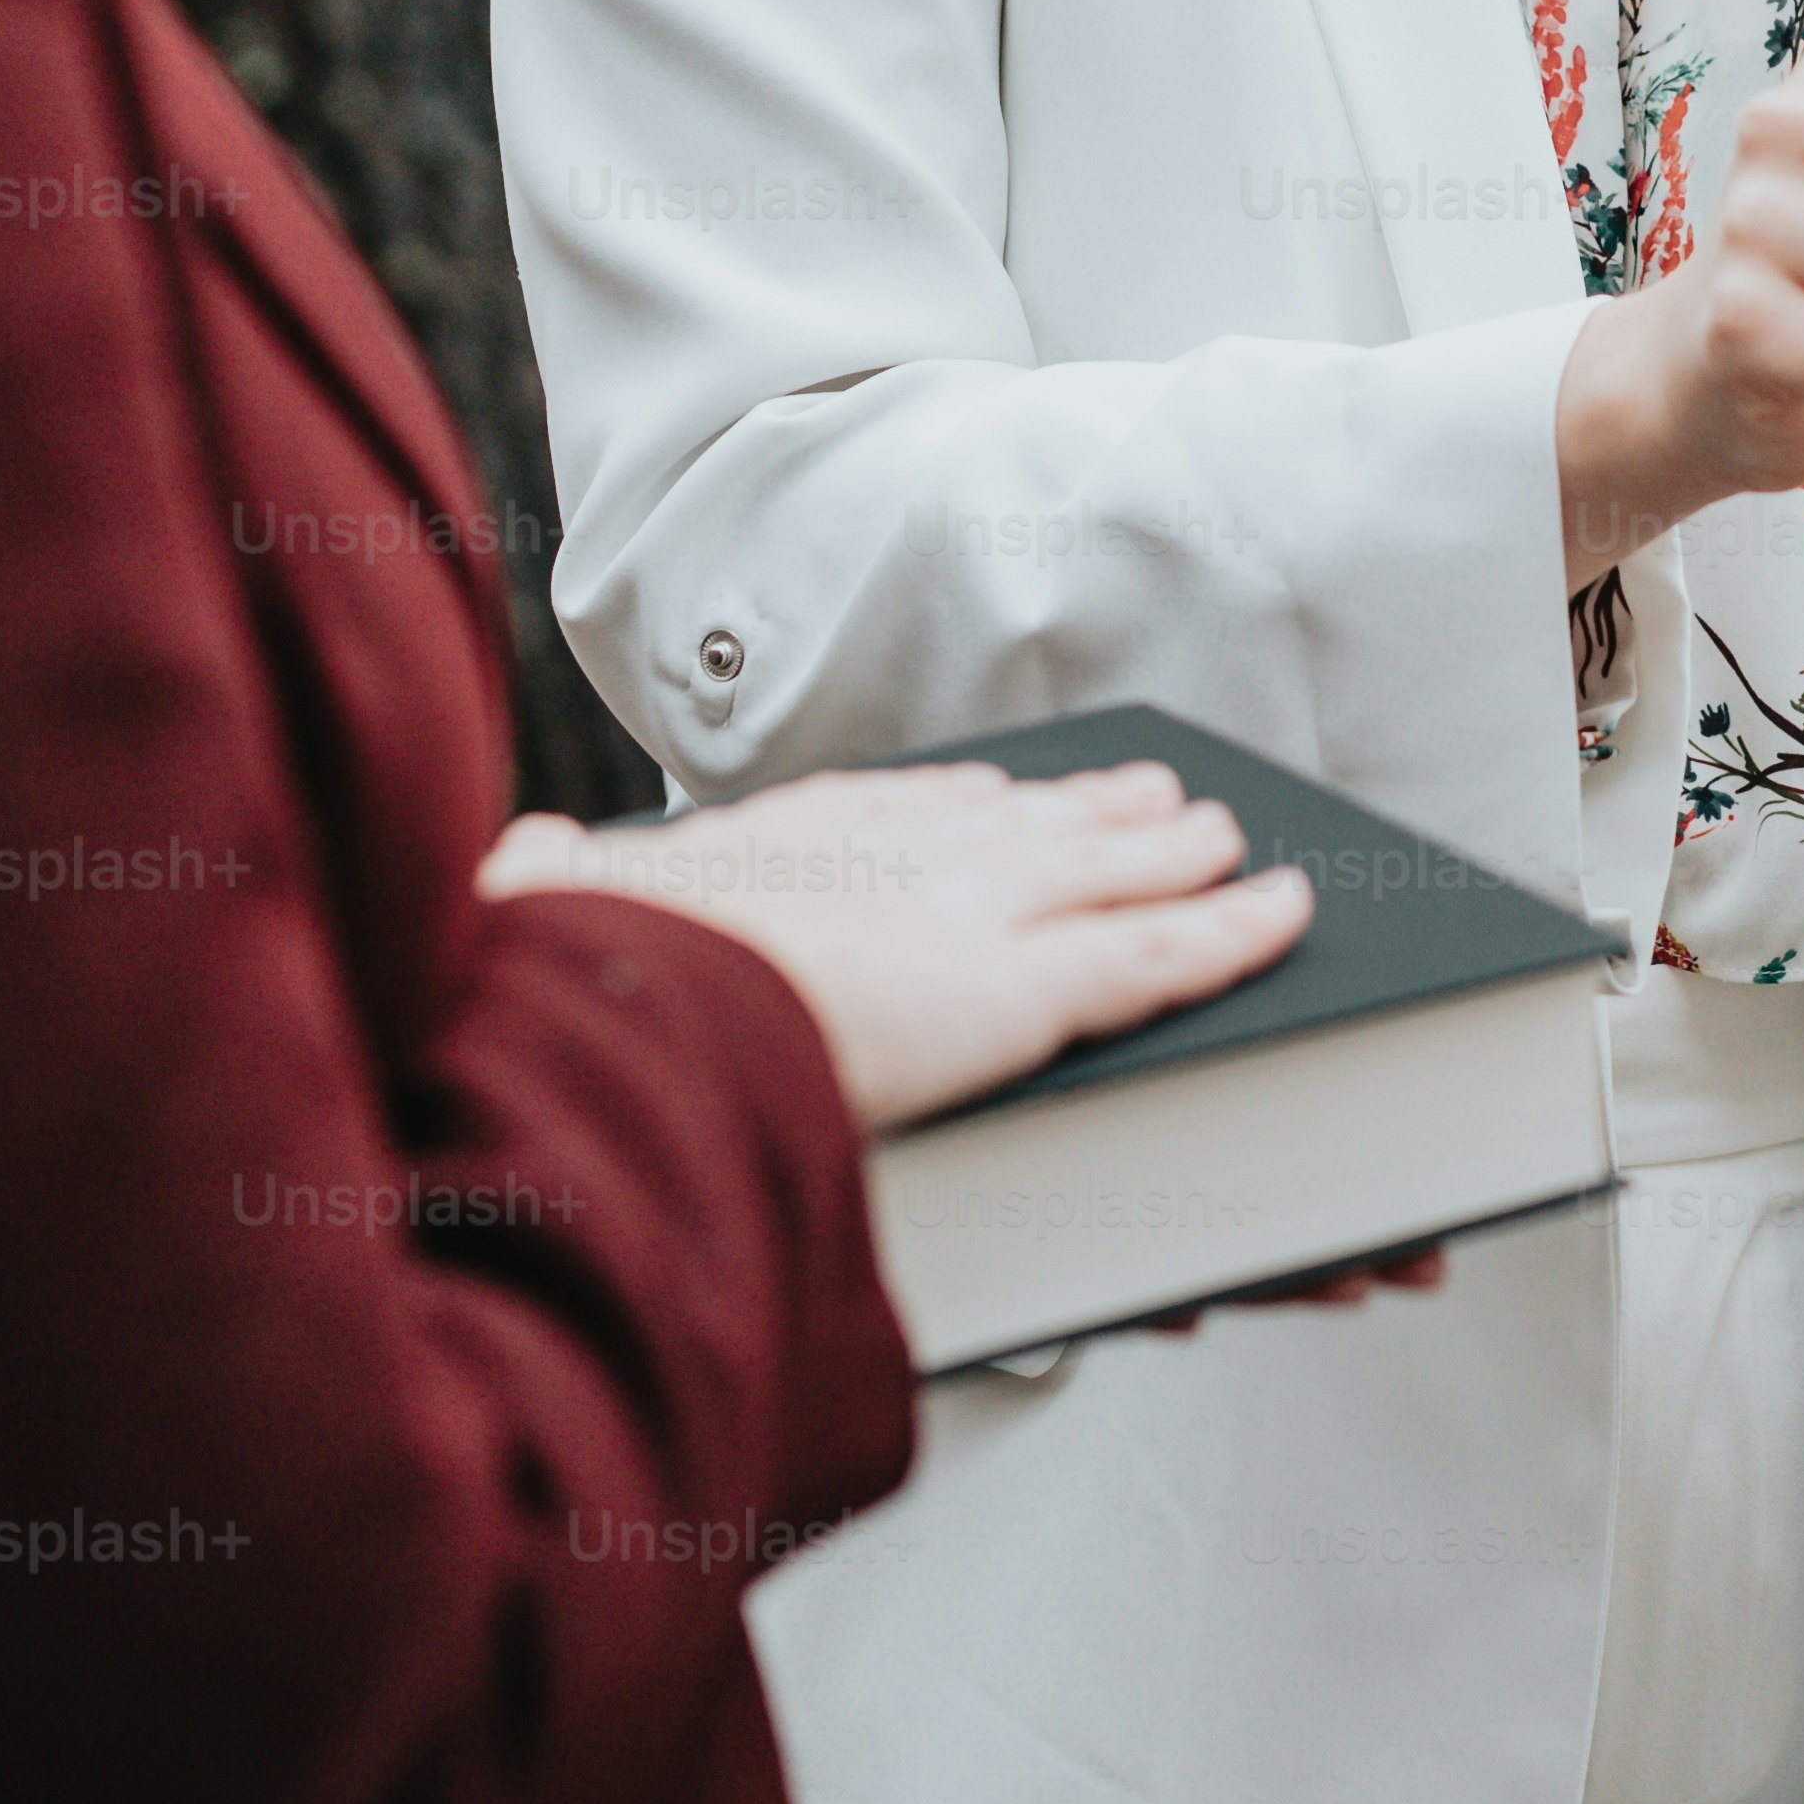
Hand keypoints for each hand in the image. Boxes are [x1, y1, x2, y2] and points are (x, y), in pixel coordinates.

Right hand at [481, 761, 1310, 1132]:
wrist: (608, 1010)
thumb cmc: (565, 984)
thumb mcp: (540, 917)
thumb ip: (548, 887)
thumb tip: (521, 857)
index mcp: (772, 847)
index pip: (888, 810)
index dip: (958, 805)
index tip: (994, 793)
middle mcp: (883, 860)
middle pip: (1018, 825)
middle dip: (1094, 814)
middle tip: (1158, 797)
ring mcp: (958, 914)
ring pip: (1107, 876)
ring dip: (1179, 858)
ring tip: (1234, 844)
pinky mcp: (1015, 989)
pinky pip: (1151, 961)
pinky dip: (1228, 935)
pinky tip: (1282, 916)